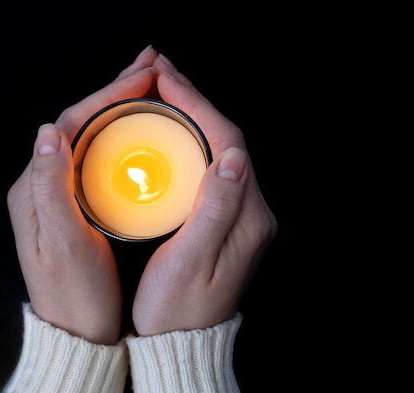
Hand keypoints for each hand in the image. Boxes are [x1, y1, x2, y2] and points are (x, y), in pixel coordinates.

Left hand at [7, 45, 158, 343]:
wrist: (76, 330)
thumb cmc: (73, 294)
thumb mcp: (61, 245)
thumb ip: (50, 189)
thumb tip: (47, 133)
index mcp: (35, 186)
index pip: (71, 122)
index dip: (109, 94)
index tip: (145, 76)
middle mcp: (46, 181)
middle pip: (84, 121)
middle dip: (119, 89)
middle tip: (154, 65)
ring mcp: (66, 190)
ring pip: (97, 134)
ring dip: (124, 106)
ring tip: (154, 87)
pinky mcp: (83, 202)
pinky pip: (106, 155)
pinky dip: (127, 134)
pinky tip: (146, 131)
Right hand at [131, 54, 277, 334]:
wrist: (186, 339)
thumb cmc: (180, 308)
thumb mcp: (192, 261)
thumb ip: (215, 209)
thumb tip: (234, 158)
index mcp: (248, 216)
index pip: (228, 142)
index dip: (197, 105)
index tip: (165, 79)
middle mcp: (253, 210)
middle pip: (227, 139)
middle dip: (194, 101)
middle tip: (159, 73)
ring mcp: (243, 214)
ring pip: (220, 149)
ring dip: (193, 117)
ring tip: (162, 93)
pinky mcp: (229, 219)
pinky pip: (212, 167)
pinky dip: (191, 143)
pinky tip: (170, 135)